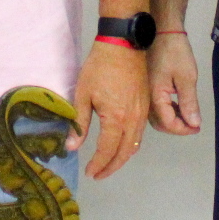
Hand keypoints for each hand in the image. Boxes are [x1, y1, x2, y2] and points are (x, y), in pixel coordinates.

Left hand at [71, 41, 148, 178]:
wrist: (124, 44)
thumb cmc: (100, 67)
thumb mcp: (84, 94)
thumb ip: (79, 123)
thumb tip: (72, 146)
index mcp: (116, 118)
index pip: (107, 150)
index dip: (98, 164)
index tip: (89, 172)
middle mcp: (133, 120)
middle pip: (124, 152)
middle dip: (111, 167)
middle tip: (98, 175)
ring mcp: (142, 113)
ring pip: (134, 144)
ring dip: (122, 158)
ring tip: (108, 165)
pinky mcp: (145, 106)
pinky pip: (139, 133)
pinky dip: (130, 145)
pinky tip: (120, 145)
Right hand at [148, 32, 201, 134]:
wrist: (161, 29)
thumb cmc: (175, 51)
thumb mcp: (187, 77)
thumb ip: (189, 102)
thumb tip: (193, 123)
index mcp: (154, 96)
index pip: (167, 123)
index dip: (183, 129)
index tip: (197, 127)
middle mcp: (145, 97)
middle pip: (159, 123)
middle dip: (177, 127)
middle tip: (193, 124)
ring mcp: (144, 91)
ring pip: (156, 115)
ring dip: (172, 119)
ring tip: (188, 115)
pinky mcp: (145, 85)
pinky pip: (154, 105)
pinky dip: (167, 110)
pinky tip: (177, 105)